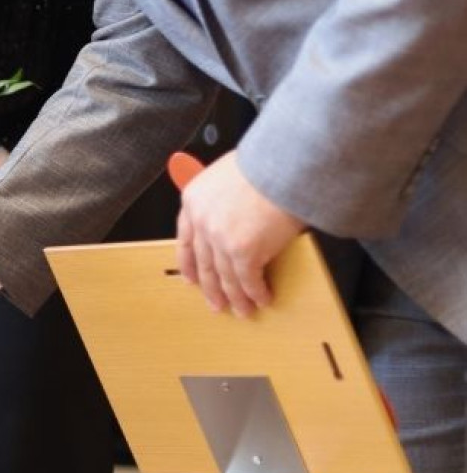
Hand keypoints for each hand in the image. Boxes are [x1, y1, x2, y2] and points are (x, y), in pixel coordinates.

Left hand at [176, 151, 304, 315]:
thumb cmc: (267, 164)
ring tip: (242, 309)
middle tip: (216, 302)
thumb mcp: (228, 174)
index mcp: (193, 200)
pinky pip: (248, 280)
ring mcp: (220, 239)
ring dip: (235, 297)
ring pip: (225, 277)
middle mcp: (201, 221)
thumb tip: (231, 216)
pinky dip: (255, 293)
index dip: (189, 263)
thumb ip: (221, 198)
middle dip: (211, 287)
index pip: (185, 239)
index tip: (192, 278)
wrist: (287, 165)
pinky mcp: (243, 252)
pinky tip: (261, 299)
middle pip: (204, 263)